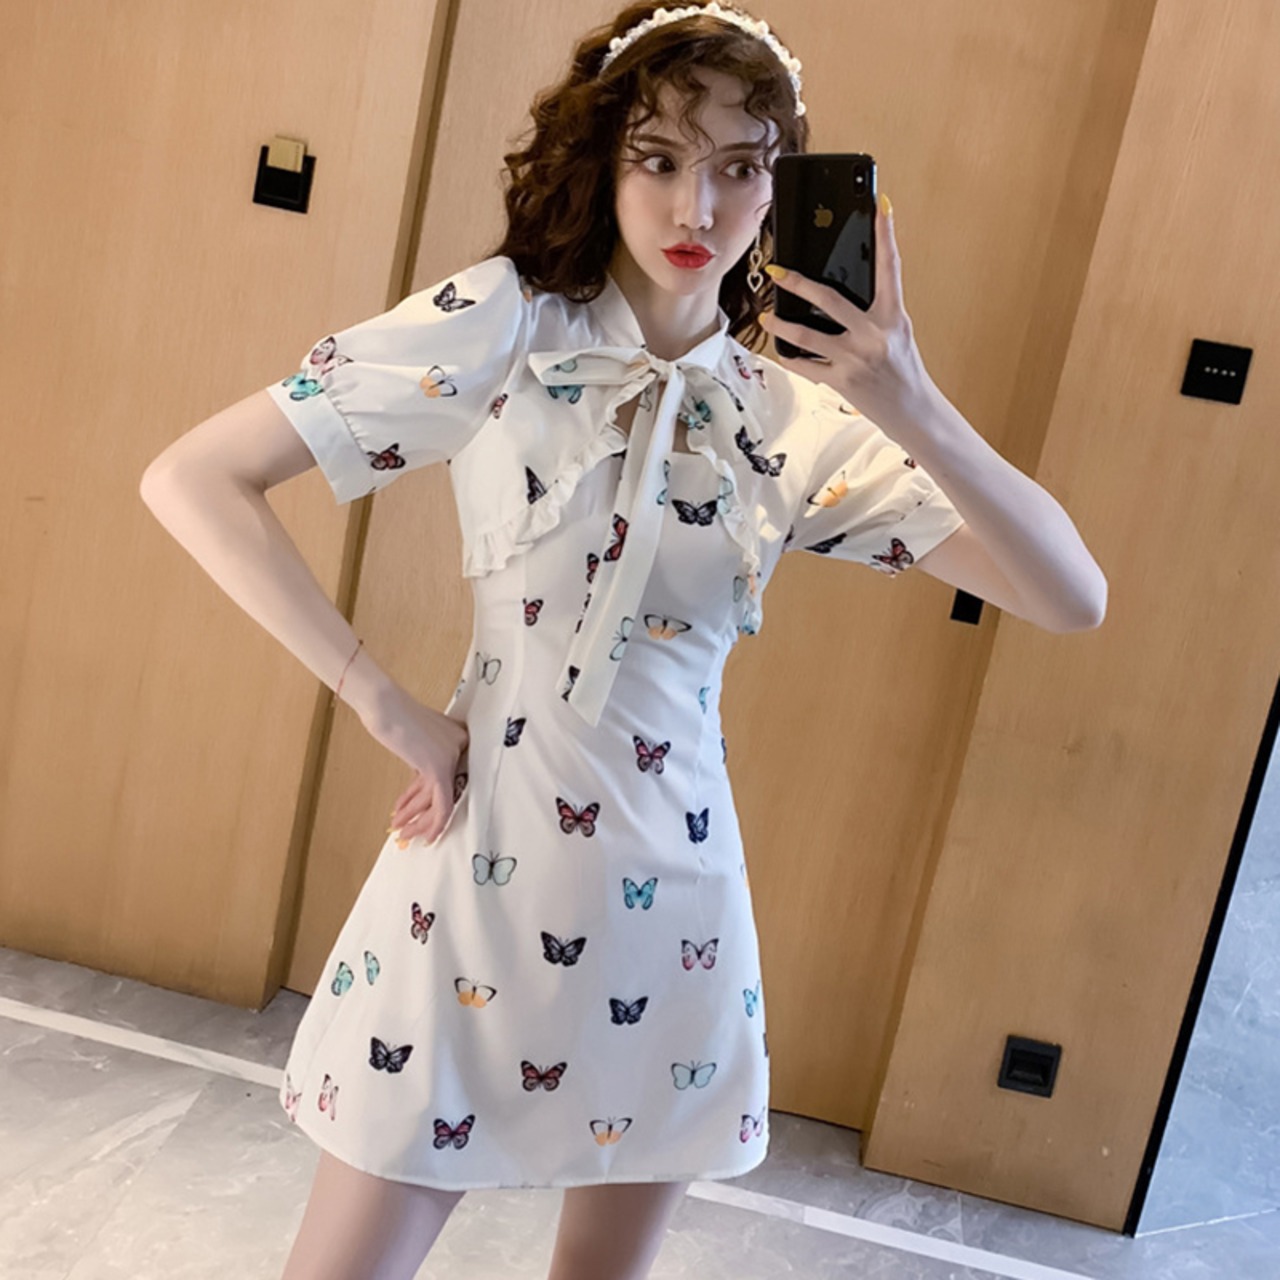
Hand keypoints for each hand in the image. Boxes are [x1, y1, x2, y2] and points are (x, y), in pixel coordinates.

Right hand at [361, 684, 469, 845]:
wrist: (384, 704)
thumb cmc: (393, 716)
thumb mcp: (414, 741)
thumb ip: (424, 760)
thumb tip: (420, 787)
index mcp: (458, 739)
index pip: (445, 778)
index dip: (426, 801)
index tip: (414, 815)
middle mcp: (461, 748)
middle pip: (444, 792)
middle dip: (423, 816)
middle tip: (409, 831)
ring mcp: (452, 757)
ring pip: (441, 801)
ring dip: (418, 821)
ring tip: (402, 832)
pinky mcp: (440, 767)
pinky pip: (441, 804)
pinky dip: (430, 822)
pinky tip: (415, 832)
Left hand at [759, 194, 936, 446]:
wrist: (914, 412)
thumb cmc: (904, 371)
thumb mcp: (897, 334)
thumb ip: (875, 313)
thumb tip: (841, 292)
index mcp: (893, 317)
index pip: (890, 268)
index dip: (887, 234)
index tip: (880, 205)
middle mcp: (873, 334)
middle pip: (829, 299)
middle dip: (798, 283)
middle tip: (777, 272)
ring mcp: (855, 358)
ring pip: (807, 336)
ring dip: (781, 325)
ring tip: (765, 318)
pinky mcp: (842, 381)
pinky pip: (806, 366)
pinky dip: (791, 358)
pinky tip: (780, 351)